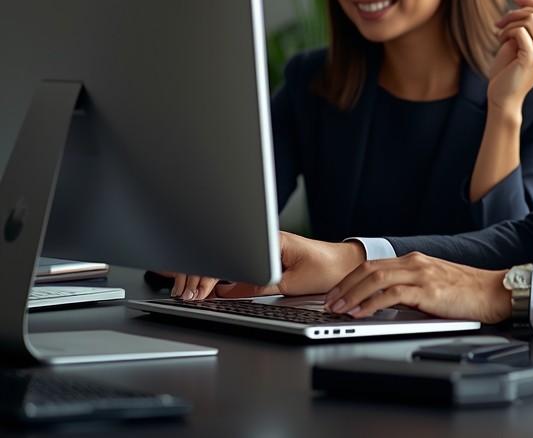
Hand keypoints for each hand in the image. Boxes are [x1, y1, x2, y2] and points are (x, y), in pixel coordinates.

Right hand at [163, 231, 364, 299]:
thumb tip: (226, 291)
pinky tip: (201, 276)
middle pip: (221, 253)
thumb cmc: (326, 268)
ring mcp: (262, 246)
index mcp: (270, 241)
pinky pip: (235, 260)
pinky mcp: (264, 254)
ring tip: (187, 289)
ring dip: (205, 272)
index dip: (208, 273)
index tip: (195, 290)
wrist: (345, 264)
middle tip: (185, 294)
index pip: (229, 254)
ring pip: (225, 256)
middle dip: (198, 272)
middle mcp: (264, 240)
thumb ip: (256, 286)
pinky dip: (217, 270)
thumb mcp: (290, 283)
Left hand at [323, 252, 510, 323]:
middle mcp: (415, 263)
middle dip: (345, 286)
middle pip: (369, 269)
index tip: (336, 293)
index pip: (373, 265)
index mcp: (414, 261)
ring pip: (376, 279)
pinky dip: (372, 303)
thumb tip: (384, 302)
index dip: (350, 279)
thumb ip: (410, 288)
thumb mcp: (433, 285)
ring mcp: (422, 275)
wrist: (495, 292)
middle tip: (329, 302)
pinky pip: (393, 294)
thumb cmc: (467, 292)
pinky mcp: (429, 291)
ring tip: (339, 309)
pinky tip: (362, 313)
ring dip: (353, 295)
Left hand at [488, 0, 532, 111]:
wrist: (503, 97)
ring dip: (509, 24)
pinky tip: (500, 42)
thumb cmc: (508, 72)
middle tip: (500, 22)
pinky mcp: (532, 58)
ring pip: (529, 20)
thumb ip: (526, 28)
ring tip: (500, 36)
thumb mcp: (519, 44)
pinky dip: (506, 32)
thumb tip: (523, 8)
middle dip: (518, 11)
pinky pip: (520, 31)